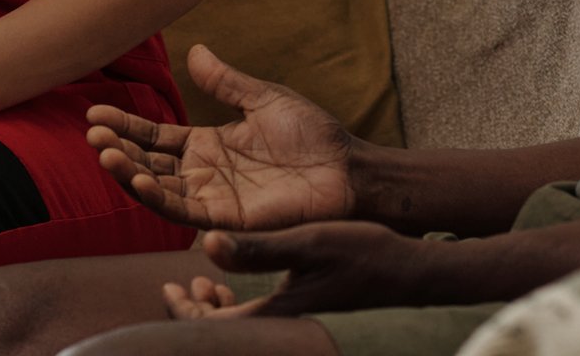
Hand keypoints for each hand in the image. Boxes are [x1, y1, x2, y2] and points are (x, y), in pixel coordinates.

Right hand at [85, 43, 355, 230]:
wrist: (346, 167)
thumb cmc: (312, 134)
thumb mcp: (263, 99)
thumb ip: (226, 82)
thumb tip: (195, 50)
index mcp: (207, 144)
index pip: (155, 135)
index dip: (126, 125)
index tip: (95, 113)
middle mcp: (202, 173)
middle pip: (148, 162)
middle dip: (118, 149)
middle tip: (92, 134)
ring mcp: (212, 198)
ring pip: (158, 189)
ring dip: (128, 173)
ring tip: (105, 153)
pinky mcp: (226, 219)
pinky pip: (184, 211)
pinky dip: (158, 196)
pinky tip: (138, 179)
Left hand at [166, 222, 437, 319]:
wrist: (408, 271)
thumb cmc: (364, 254)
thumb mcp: (310, 243)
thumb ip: (259, 248)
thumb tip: (208, 245)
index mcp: (275, 316)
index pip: (214, 332)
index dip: (185, 315)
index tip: (170, 289)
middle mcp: (280, 325)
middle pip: (221, 335)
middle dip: (195, 313)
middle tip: (181, 287)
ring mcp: (291, 321)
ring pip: (239, 328)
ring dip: (216, 309)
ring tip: (205, 283)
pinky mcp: (301, 311)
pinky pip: (258, 319)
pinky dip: (239, 305)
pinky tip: (238, 282)